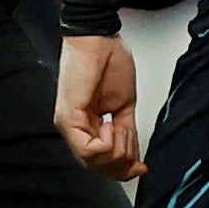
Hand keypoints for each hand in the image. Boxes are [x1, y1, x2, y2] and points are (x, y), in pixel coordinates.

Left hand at [55, 33, 147, 179]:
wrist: (99, 38)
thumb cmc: (109, 61)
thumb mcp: (124, 105)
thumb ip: (126, 132)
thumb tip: (134, 157)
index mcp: (87, 125)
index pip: (100, 161)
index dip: (122, 170)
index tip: (140, 167)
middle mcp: (74, 128)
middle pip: (96, 166)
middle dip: (121, 165)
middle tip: (135, 156)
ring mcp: (69, 124)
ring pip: (91, 161)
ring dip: (115, 151)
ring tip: (121, 128)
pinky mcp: (68, 116)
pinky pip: (87, 148)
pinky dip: (106, 144)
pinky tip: (111, 126)